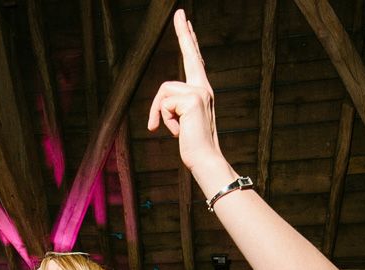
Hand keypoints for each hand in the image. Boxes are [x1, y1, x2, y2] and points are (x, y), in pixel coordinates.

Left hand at [147, 10, 222, 174]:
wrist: (205, 159)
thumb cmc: (193, 146)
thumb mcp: (180, 123)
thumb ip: (173, 109)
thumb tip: (161, 106)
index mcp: (201, 91)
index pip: (194, 60)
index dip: (188, 41)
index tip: (184, 21)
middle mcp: (203, 86)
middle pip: (190, 54)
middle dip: (184, 32)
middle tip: (179, 12)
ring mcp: (200, 90)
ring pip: (163, 91)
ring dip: (159, 113)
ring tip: (175, 130)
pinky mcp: (193, 98)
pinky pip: (163, 103)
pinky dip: (163, 119)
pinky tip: (178, 130)